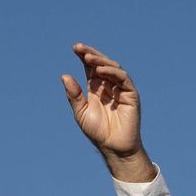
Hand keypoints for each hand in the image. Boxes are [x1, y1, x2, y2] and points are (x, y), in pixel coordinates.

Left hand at [61, 43, 152, 180]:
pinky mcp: (131, 94)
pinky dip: (112, 72)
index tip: (75, 48)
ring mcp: (121, 89)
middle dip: (91, 54)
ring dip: (101, 61)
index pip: (91, 67)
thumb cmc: (98, 132)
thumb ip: (74, 95)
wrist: (114, 147)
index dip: (84, 56)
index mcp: (96, 88)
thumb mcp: (81, 112)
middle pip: (101, 64)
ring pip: (113, 68)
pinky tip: (101, 70)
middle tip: (79, 48)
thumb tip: (64, 75)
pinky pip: (123, 78)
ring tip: (88, 58)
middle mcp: (109, 85)